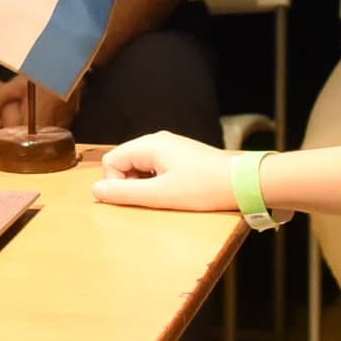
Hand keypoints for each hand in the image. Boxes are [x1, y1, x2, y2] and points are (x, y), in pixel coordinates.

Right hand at [92, 130, 239, 212]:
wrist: (244, 183)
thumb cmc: (204, 188)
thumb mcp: (161, 195)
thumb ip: (125, 193)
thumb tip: (95, 191)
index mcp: (149, 145)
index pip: (111, 161)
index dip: (116, 184)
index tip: (137, 199)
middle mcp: (157, 140)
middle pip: (124, 162)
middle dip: (130, 184)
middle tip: (152, 200)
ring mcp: (171, 147)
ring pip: (140, 167)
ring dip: (145, 185)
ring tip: (166, 197)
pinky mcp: (182, 156)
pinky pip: (156, 168)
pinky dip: (158, 182)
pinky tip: (176, 193)